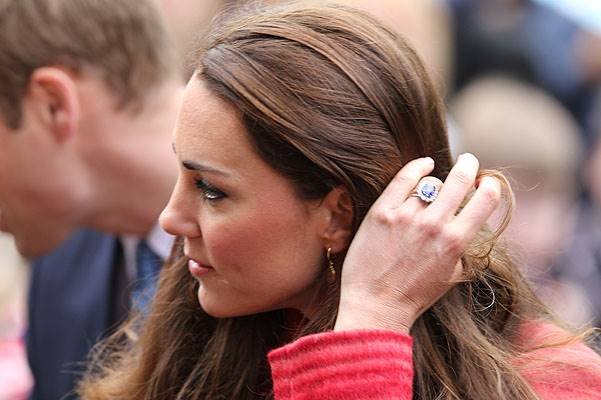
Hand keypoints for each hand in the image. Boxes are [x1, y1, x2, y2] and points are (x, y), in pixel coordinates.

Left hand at [334, 154, 500, 333]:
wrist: (375, 306)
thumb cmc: (414, 295)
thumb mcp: (451, 275)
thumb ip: (462, 247)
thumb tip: (468, 222)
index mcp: (455, 242)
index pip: (485, 200)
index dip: (490, 187)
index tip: (486, 183)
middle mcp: (434, 225)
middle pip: (460, 180)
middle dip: (469, 166)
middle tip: (470, 161)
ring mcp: (407, 216)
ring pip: (431, 185)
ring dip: (435, 185)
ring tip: (432, 189)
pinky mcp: (382, 212)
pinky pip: (403, 179)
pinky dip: (417, 168)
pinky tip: (424, 165)